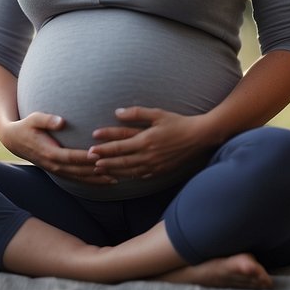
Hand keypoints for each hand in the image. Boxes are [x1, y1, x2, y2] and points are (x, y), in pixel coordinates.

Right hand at [0, 112, 113, 184]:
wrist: (15, 141)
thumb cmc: (27, 126)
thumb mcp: (34, 118)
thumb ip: (47, 120)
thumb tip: (60, 121)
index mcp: (49, 153)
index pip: (71, 156)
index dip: (85, 156)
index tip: (99, 154)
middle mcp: (54, 165)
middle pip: (79, 170)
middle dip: (97, 171)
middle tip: (116, 169)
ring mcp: (57, 170)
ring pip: (80, 178)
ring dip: (97, 180)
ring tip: (116, 180)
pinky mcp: (59, 171)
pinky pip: (77, 179)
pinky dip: (91, 181)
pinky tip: (105, 182)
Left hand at [88, 107, 214, 179]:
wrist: (199, 138)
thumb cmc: (178, 123)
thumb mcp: (157, 114)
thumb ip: (136, 113)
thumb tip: (116, 113)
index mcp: (146, 140)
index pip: (119, 145)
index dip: (104, 147)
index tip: (91, 147)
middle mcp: (148, 155)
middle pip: (120, 161)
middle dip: (103, 161)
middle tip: (89, 162)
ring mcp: (154, 165)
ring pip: (128, 171)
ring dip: (112, 171)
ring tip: (99, 170)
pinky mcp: (160, 171)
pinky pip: (140, 176)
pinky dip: (128, 176)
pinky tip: (120, 175)